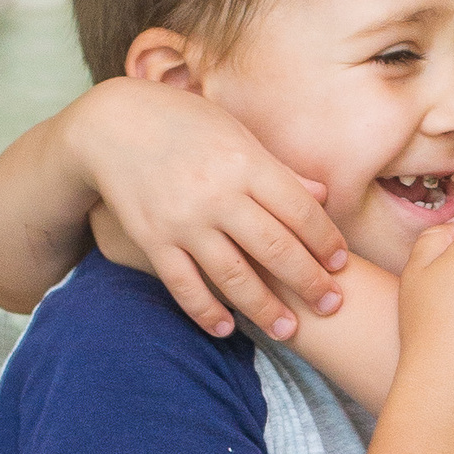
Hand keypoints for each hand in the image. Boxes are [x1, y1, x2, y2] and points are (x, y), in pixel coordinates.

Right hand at [69, 77, 347, 339]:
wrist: (112, 122)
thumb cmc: (185, 122)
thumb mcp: (237, 134)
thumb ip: (278, 170)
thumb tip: (323, 197)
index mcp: (247, 163)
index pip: (300, 212)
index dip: (326, 241)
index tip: (342, 264)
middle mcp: (218, 194)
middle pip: (275, 248)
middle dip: (309, 281)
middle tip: (332, 305)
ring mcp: (183, 220)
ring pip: (233, 275)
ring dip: (264, 308)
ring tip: (288, 331)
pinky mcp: (151, 238)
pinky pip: (183, 284)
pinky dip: (205, 310)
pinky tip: (226, 329)